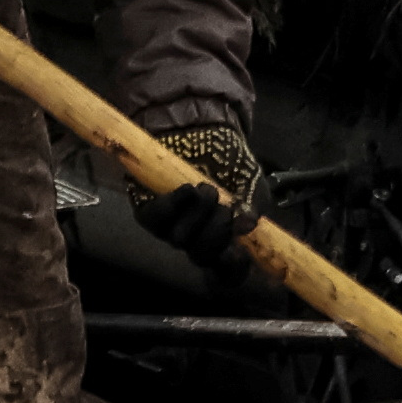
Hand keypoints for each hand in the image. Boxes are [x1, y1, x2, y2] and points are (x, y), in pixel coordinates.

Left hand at [135, 123, 264, 289]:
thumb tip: (247, 223)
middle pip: (203, 256)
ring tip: (207, 188)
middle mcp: (195, 241)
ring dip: (198, 214)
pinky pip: (156, 220)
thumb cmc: (229, 162)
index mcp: (223, 241)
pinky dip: (174, 205)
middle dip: (218, 230)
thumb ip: (252, 206)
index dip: (233, 270)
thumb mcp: (251, 184)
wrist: (202, 130)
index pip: (227, 272)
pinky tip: (187, 190)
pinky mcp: (149, 212)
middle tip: (224, 205)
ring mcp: (171, 229)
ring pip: (182, 240)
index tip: (240, 254)